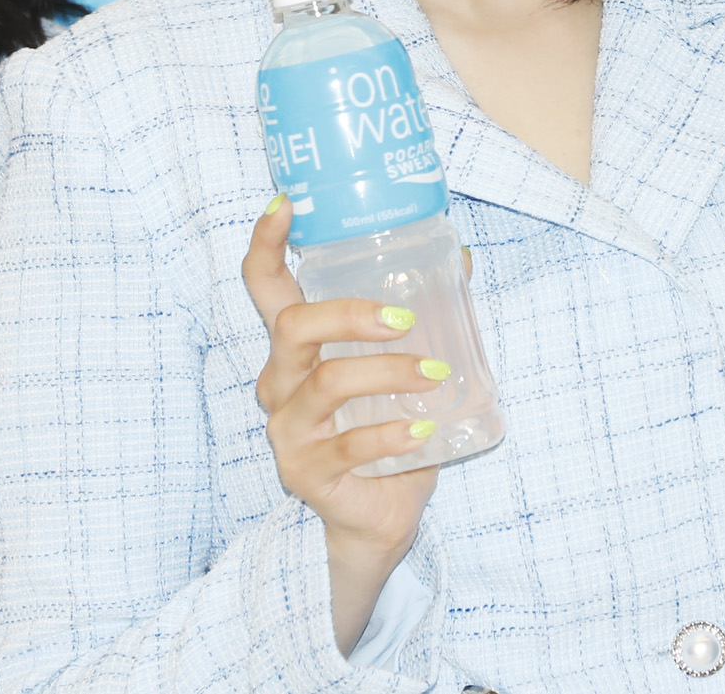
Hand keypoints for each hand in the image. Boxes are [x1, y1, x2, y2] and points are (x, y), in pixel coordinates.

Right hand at [242, 197, 451, 654]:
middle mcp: (279, 382)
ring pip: (326, 383)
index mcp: (295, 347)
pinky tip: (424, 431)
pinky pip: (349, 446)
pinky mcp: (306, 472)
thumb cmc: (383, 433)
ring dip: (387, 374)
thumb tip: (461, 256)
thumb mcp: (398, 370)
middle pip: (292, 326)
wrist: (375, 520)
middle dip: (348, 313)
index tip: (285, 203)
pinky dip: (391, 435)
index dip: (265, 242)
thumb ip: (421, 320)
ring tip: (436, 378)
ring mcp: (288, 429)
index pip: (263, 285)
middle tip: (404, 318)